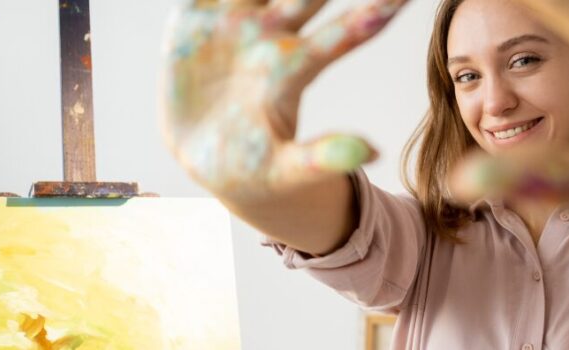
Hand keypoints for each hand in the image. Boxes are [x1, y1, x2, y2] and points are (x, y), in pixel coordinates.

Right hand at [161, 0, 405, 199]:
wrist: (212, 157)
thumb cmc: (261, 165)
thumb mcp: (291, 170)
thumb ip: (323, 159)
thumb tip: (373, 152)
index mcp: (295, 68)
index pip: (340, 34)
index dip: (370, 14)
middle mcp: (271, 35)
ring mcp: (234, 25)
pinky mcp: (195, 21)